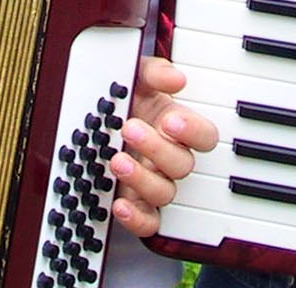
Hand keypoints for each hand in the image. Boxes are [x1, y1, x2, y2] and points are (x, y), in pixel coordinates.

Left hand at [106, 55, 218, 237]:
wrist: (90, 121)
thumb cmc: (122, 99)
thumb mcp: (135, 76)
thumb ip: (154, 73)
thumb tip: (176, 79)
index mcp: (177, 128)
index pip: (205, 136)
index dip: (193, 130)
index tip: (170, 120)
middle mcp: (170, 158)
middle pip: (182, 165)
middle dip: (157, 148)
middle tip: (130, 129)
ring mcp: (154, 183)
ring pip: (164, 193)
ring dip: (141, 178)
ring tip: (117, 160)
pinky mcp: (137, 206)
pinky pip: (147, 222)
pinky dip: (136, 218)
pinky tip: (119, 203)